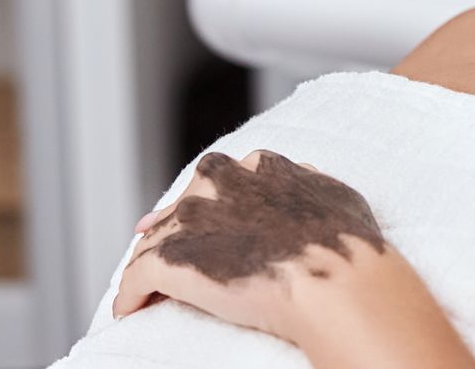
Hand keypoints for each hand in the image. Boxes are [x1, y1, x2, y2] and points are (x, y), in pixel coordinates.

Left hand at [115, 150, 383, 339]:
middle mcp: (220, 183)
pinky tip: (129, 309)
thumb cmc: (346, 242)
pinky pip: (136, 276)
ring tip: (141, 293)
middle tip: (157, 250)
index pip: (216, 180)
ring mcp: (194, 218)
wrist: (332, 277)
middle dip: (167, 228)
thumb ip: (308, 183)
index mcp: (258, 166)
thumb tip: (303, 177)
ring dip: (145, 267)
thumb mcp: (333, 194)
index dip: (204, 203)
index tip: (194, 217)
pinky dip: (129, 294)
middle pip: (180, 206)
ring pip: (153, 241)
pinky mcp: (173, 258)